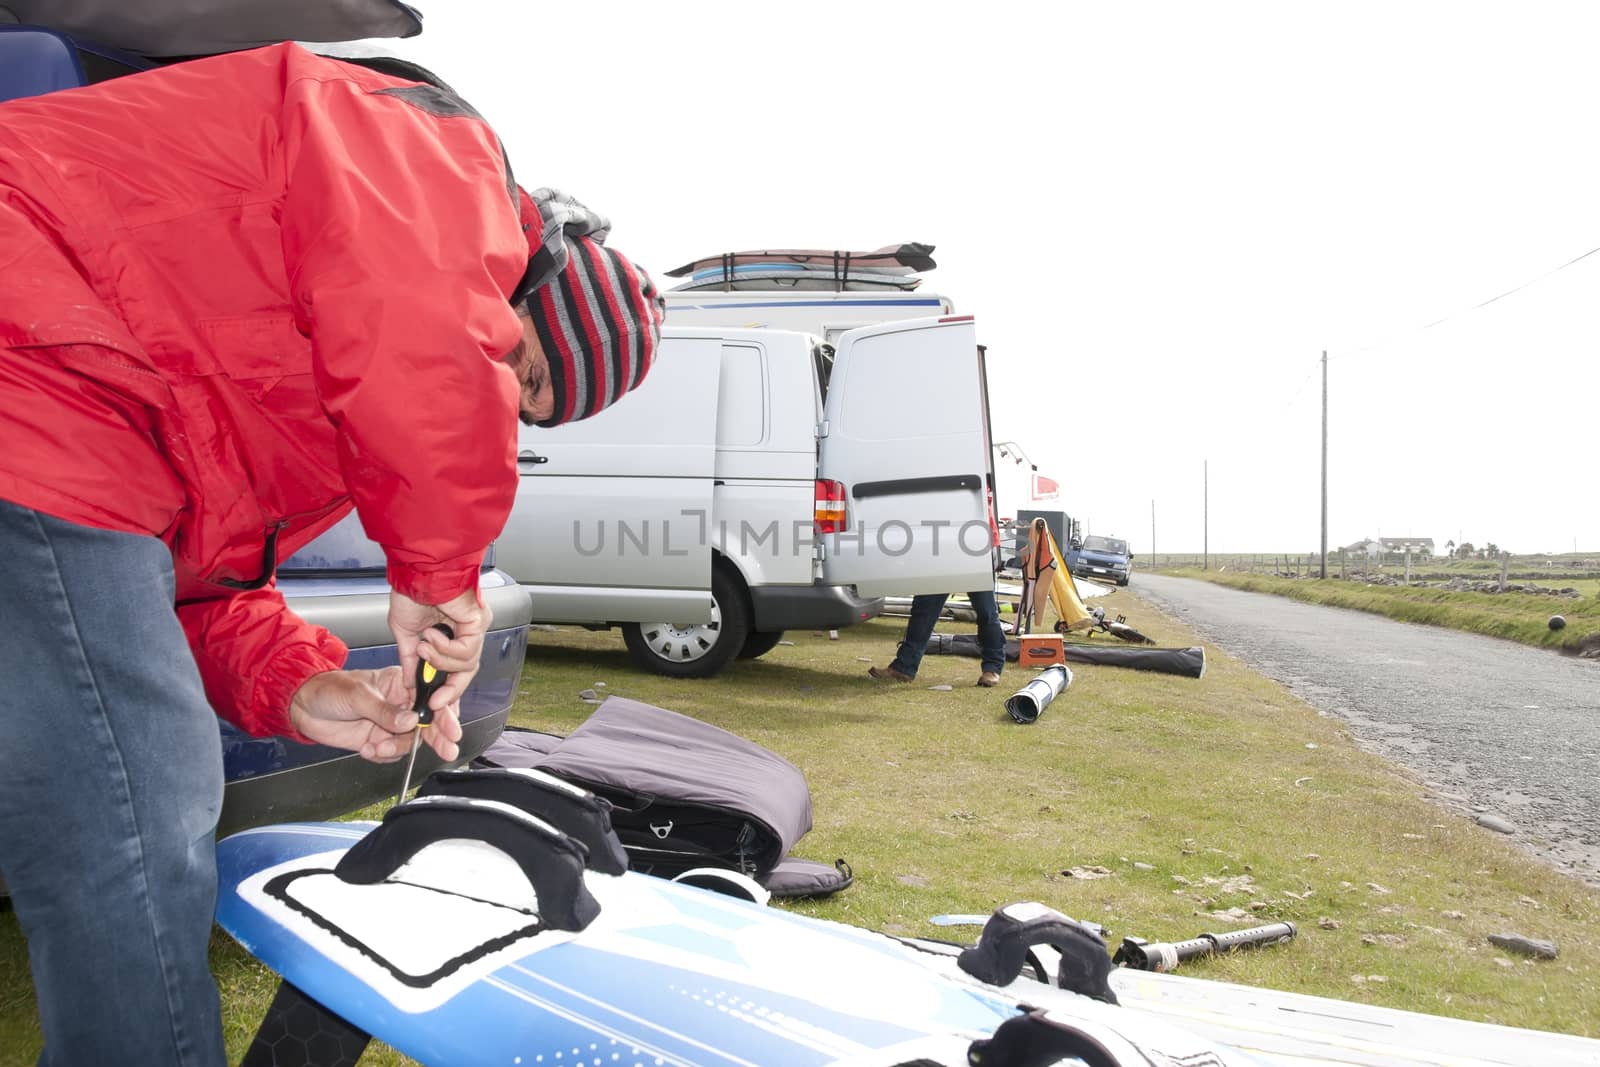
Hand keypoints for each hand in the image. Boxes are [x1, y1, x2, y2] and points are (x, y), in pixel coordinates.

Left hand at [288, 667, 462, 763]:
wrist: (301, 707)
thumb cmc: (329, 689)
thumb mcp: (359, 695)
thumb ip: (385, 711)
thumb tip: (411, 721)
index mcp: (401, 684)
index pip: (430, 699)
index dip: (444, 713)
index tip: (451, 728)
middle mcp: (400, 705)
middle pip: (428, 723)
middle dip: (437, 737)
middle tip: (447, 749)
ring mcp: (389, 724)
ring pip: (409, 742)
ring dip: (397, 749)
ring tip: (378, 747)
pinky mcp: (377, 741)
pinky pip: (390, 754)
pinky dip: (382, 756)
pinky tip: (368, 749)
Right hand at [388, 588, 490, 717]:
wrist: (414, 570)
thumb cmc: (411, 591)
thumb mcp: (405, 634)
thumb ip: (410, 660)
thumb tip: (409, 683)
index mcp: (453, 634)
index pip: (456, 671)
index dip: (447, 692)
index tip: (432, 708)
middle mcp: (468, 632)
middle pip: (467, 673)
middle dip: (451, 693)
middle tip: (434, 703)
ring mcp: (476, 627)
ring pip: (467, 664)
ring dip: (440, 661)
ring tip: (422, 647)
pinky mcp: (479, 621)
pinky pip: (466, 650)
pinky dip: (445, 649)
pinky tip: (431, 636)